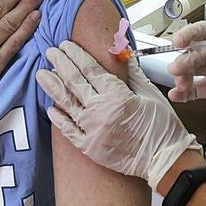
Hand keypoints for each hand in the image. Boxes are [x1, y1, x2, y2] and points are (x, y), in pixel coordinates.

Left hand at [36, 41, 201, 190]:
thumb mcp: (150, 94)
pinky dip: (58, 118)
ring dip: (52, 86)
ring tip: (42, 74)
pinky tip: (51, 107)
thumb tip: (121, 55)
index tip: (65, 46)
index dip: (76, 55)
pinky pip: (68, 130)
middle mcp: (100, 111)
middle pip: (74, 82)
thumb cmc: (161, 127)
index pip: (90, 69)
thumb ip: (132, 74)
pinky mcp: (89, 147)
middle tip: (50, 52)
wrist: (163, 160)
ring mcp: (92, 130)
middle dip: (60, 64)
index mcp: (117, 95)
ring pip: (66, 103)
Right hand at [168, 20, 205, 132]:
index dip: (192, 34)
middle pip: (198, 51)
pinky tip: (177, 95)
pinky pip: (198, 89)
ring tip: (179, 83)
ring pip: (194, 69)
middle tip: (177, 68)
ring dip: (183, 74)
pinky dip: (186, 91)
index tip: (179, 41)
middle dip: (185, 58)